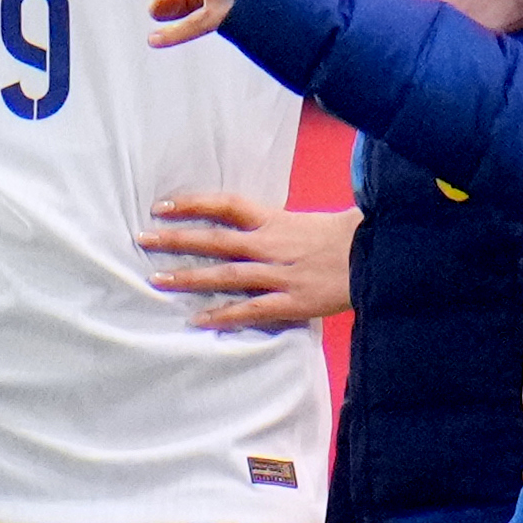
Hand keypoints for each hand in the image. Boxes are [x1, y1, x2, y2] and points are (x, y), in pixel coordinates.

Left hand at [142, 192, 352, 330]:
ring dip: (189, 277)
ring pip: (225, 275)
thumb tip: (245, 226)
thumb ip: (274, 225)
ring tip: (156, 279)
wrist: (379, 256)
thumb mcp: (305, 221)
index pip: (225, 205)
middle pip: (215, 239)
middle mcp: (270, 244)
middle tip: (142, 238)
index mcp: (275, 219)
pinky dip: (222, 315)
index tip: (161, 204)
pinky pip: (250, 309)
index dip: (192, 202)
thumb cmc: (344, 238)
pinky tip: (197, 320)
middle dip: (176, 239)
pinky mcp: (292, 302)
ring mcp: (279, 274)